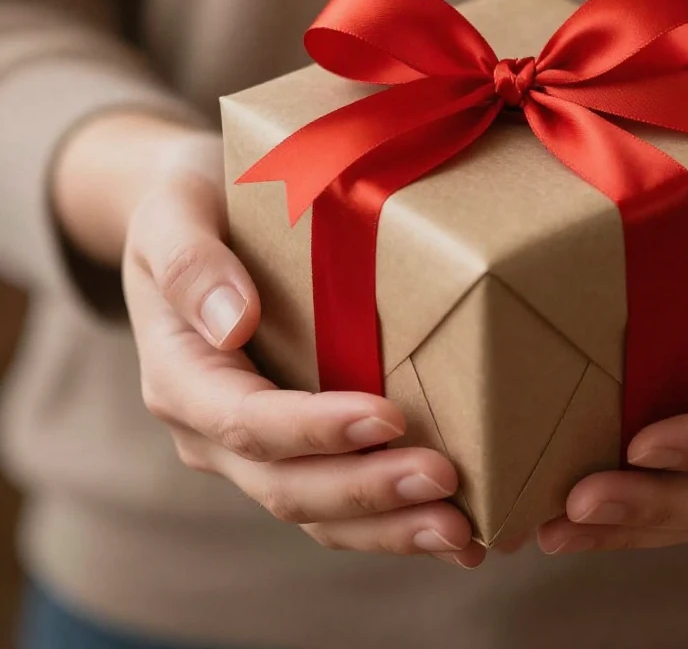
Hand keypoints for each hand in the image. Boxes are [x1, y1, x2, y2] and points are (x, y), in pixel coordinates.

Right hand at [100, 120, 484, 566]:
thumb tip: (233, 322)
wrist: (197, 221)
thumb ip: (192, 263)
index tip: (387, 416)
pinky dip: (392, 522)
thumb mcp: (172, 215)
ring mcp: (254, 446)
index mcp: (181, 376)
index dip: (315, 428)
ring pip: (317, 510)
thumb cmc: (190, 208)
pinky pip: (338, 498)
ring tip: (462, 530)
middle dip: (367, 490)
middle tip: (445, 484)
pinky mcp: (295, 445)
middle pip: (287, 484)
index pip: (247, 420)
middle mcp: (212, 428)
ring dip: (388, 526)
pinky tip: (456, 532)